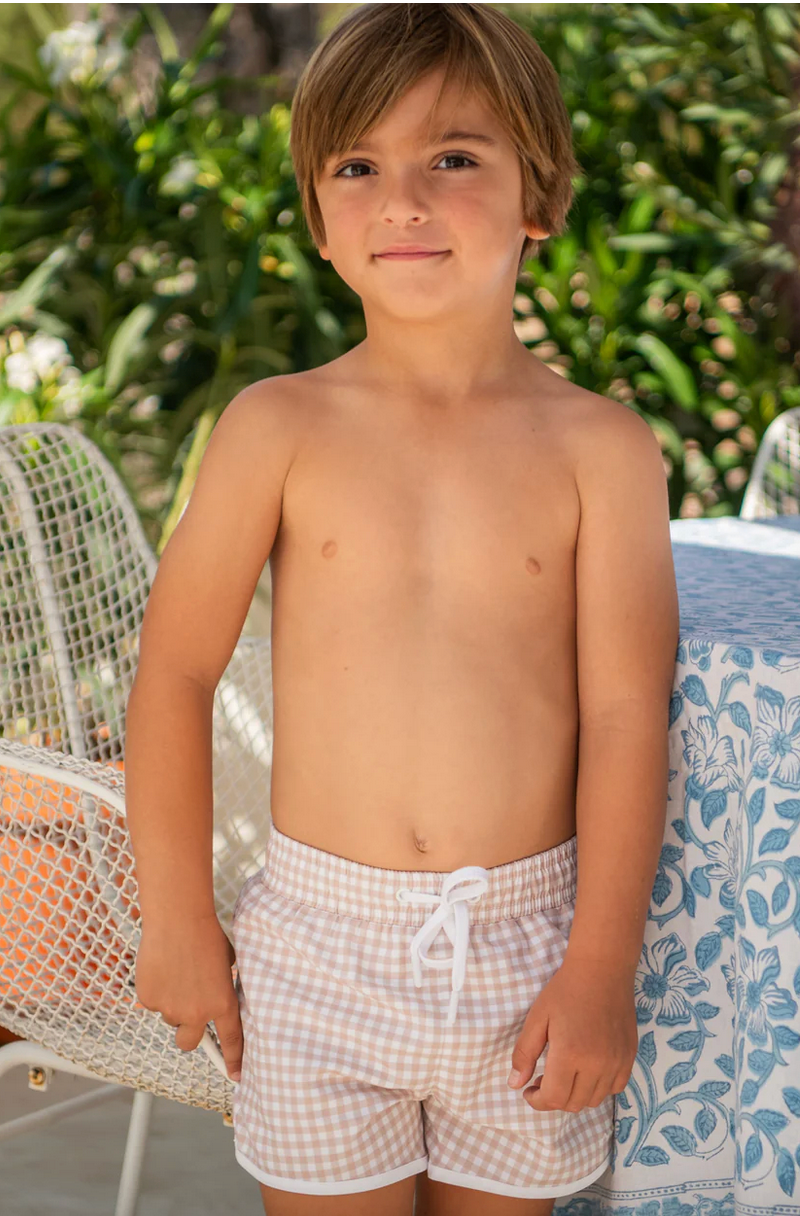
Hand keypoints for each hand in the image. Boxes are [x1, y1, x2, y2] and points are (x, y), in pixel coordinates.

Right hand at [134, 913, 242, 1082]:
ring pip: (170, 1017)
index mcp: (222, 1002)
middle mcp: (197, 1012)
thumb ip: (223, 987)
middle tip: (189, 1011)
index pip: (232, 1040)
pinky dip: (157, 989)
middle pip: (190, 1042)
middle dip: (189, 1033)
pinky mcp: (150, 999)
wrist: (178, 918)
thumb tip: (217, 999)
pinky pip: (153, 1002)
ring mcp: (171, 1008)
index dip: (233, 1060)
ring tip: (177, 971)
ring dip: (173, 1003)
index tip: (235, 1075)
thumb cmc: (206, 934)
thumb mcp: (227, 964)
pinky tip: (162, 966)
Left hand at [507, 955, 637, 1112]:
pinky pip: (615, 1088)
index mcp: (570, 1054)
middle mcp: (597, 1065)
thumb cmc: (565, 990)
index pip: (554, 1099)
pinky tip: (586, 1069)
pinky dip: (598, 1087)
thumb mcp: (537, 1018)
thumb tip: (515, 1085)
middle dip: (553, 1098)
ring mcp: (617, 1062)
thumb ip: (524, 1053)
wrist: (602, 969)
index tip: (528, 1090)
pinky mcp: (629, 1057)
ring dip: (575, 1094)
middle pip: (573, 1103)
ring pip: (594, 1099)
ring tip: (563, 1074)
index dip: (537, 1101)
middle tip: (542, 1079)